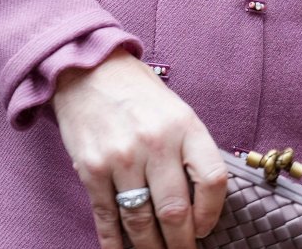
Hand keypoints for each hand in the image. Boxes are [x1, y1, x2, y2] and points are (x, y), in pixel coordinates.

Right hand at [51, 48, 227, 248]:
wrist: (89, 70)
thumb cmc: (139, 93)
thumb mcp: (176, 111)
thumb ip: (188, 151)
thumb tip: (199, 202)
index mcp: (184, 125)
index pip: (212, 179)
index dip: (212, 212)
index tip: (205, 228)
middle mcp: (155, 142)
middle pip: (175, 211)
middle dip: (180, 244)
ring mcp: (121, 158)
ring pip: (140, 222)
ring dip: (150, 248)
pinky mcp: (92, 170)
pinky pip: (107, 219)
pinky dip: (114, 243)